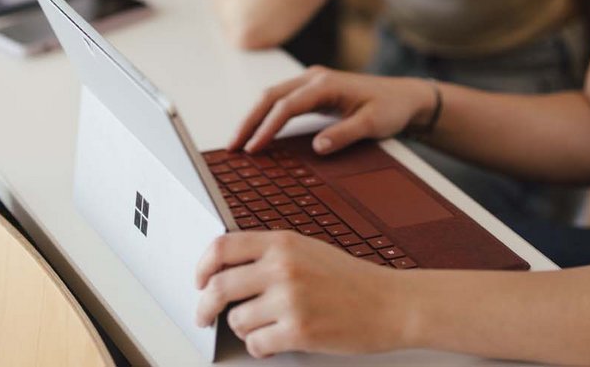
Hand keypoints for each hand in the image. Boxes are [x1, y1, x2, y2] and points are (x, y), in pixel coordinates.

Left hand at [195, 231, 409, 357]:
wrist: (391, 304)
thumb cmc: (351, 279)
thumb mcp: (308, 250)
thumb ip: (270, 254)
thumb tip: (227, 267)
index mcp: (282, 242)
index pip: (222, 247)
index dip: (201, 266)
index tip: (199, 281)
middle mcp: (282, 267)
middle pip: (218, 286)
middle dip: (205, 307)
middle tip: (205, 316)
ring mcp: (290, 299)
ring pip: (237, 320)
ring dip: (245, 328)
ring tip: (266, 327)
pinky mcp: (298, 331)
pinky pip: (257, 344)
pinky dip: (261, 347)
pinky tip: (275, 342)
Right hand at [229, 66, 436, 155]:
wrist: (406, 97)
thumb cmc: (392, 108)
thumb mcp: (373, 124)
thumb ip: (345, 134)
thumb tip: (317, 146)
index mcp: (326, 84)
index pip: (286, 106)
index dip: (267, 128)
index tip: (254, 149)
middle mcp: (315, 78)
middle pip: (270, 97)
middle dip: (249, 121)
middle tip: (233, 147)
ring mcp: (313, 82)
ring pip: (273, 96)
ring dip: (254, 117)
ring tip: (239, 142)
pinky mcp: (314, 90)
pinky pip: (283, 100)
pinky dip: (266, 114)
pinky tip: (259, 132)